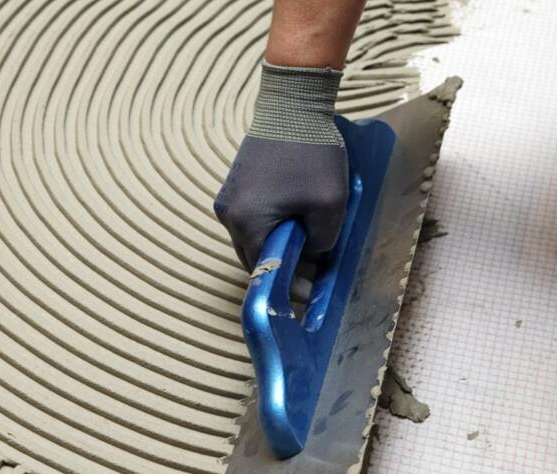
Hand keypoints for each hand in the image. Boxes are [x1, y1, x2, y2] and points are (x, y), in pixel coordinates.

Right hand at [214, 63, 348, 269]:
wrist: (292, 102)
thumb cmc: (310, 153)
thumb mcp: (329, 204)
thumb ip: (322, 241)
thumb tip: (312, 252)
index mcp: (245, 223)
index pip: (262, 270)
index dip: (287, 282)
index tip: (309, 287)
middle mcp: (227, 213)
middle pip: (253, 254)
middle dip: (279, 263)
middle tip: (309, 265)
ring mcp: (227, 196)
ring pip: (251, 235)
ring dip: (275, 241)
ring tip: (304, 237)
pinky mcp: (235, 182)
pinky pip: (250, 216)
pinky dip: (270, 223)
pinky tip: (293, 215)